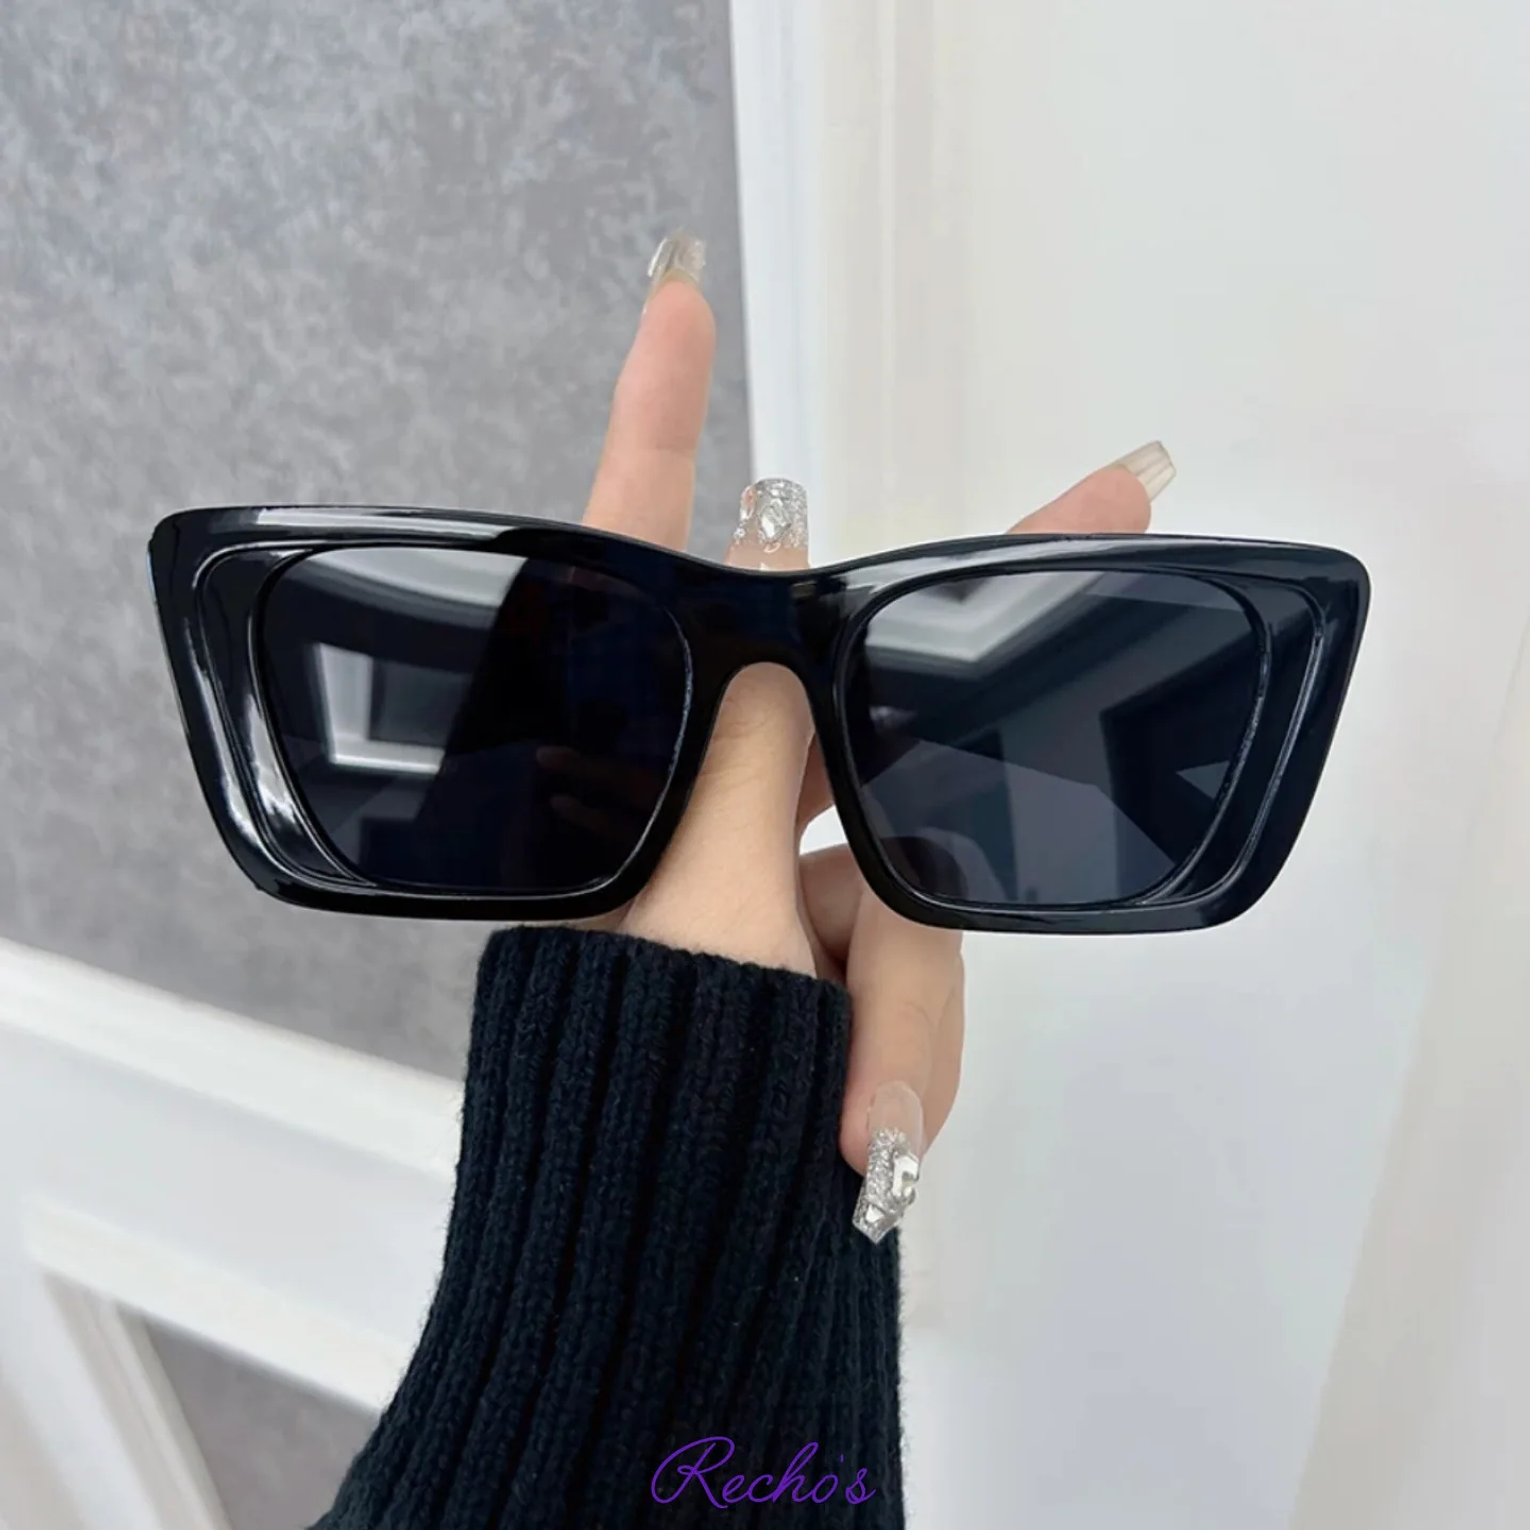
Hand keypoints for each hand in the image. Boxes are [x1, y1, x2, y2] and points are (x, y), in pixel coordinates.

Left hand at [566, 233, 1166, 1232]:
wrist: (663, 1279)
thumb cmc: (639, 1097)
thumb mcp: (707, 917)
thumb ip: (761, 770)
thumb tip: (781, 649)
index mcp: (632, 777)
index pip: (637, 569)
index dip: (655, 418)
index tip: (677, 296)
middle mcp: (697, 813)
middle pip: (837, 713)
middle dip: (936, 682)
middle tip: (1112, 491)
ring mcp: (764, 887)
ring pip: (895, 873)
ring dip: (895, 994)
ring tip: (857, 1108)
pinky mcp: (820, 957)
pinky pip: (901, 958)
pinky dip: (900, 1036)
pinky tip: (869, 1111)